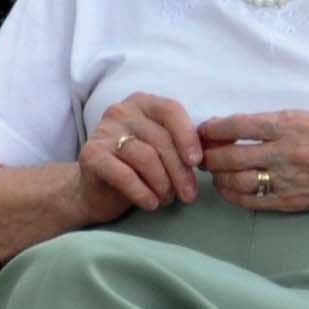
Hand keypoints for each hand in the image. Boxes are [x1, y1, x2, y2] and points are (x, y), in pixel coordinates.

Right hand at [74, 92, 204, 217]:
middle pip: (160, 139)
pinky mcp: (90, 155)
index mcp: (142, 103)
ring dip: (163, 185)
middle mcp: (120, 111)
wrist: (97, 191)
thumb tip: (218, 147)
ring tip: (167, 200)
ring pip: (145, 157)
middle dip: (180, 171)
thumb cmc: (139, 168)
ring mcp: (102, 132)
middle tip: (189, 196)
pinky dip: (142, 192)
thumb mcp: (165, 150)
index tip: (198, 163)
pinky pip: (124, 174)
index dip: (187, 136)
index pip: (170, 110)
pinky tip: (150, 204)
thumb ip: (187, 143)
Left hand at [198, 110, 308, 221]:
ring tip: (213, 171)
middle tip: (200, 153)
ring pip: (236, 181)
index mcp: (290, 125)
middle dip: (208, 155)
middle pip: (230, 156)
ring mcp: (289, 179)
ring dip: (218, 176)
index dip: (212, 129)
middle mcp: (286, 152)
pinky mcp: (293, 201)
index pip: (237, 125)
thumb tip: (235, 125)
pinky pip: (253, 201)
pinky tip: (228, 189)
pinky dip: (233, 195)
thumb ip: (274, 122)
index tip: (203, 130)